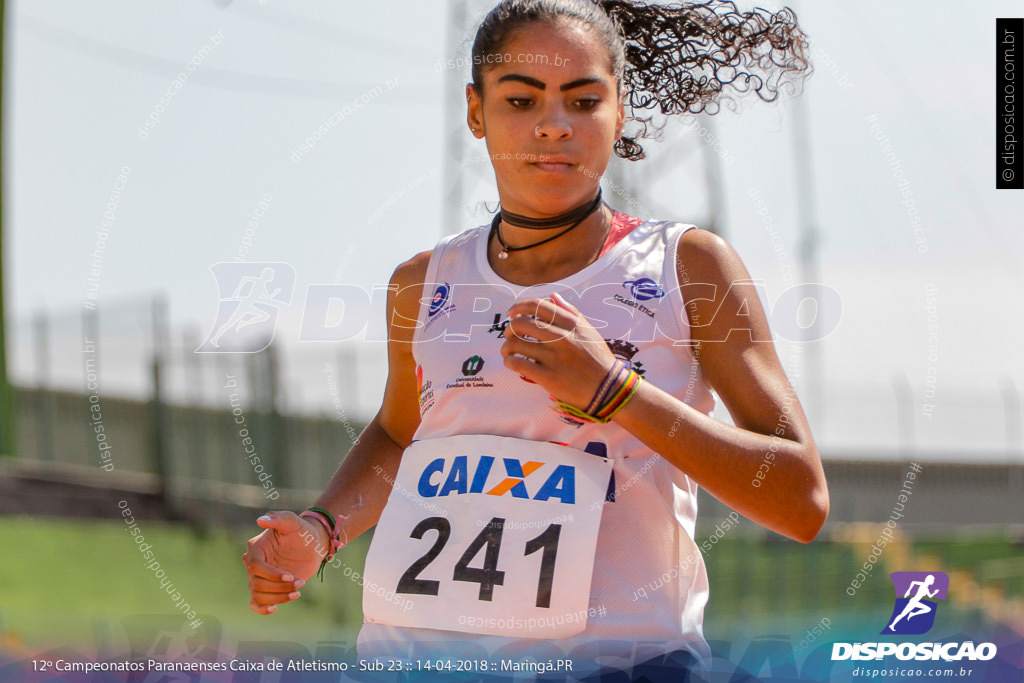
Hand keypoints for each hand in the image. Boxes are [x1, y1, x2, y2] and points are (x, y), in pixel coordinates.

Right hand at [242, 511, 327, 614]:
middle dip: (279, 586)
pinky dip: (262, 609)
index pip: (255, 566)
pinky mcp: (267, 587)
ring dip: (278, 597)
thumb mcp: (293, 521)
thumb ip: (278, 518)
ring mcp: (260, 577)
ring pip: (258, 595)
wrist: (312, 545)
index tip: (290, 575)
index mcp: (256, 548)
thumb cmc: (302, 531)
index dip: (271, 574)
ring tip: (297, 593)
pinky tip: (274, 608)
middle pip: (257, 583)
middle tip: (300, 582)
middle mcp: (254, 564)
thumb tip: (261, 519)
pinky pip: (256, 602)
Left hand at [500, 292, 616, 408]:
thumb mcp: (589, 331)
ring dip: (506, 347)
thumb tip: (553, 296)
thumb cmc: (598, 359)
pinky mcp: (548, 377)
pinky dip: (510, 362)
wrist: (608, 389)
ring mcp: (554, 357)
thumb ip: (571, 312)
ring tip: (508, 351)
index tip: (511, 313)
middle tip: (508, 335)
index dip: (519, 307)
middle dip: (509, 328)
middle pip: (521, 324)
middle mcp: (561, 337)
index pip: (537, 306)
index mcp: (571, 324)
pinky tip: (512, 363)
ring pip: (516, 344)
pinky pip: (518, 364)